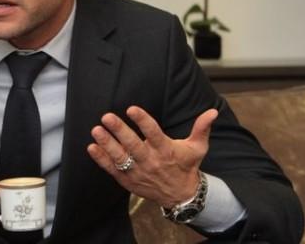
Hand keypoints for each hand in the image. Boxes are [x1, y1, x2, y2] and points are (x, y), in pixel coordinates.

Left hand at [87, 106, 217, 207]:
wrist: (181, 196)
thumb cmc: (186, 167)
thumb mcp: (197, 148)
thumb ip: (202, 128)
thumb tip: (213, 111)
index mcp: (166, 150)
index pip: (153, 133)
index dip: (142, 121)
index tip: (131, 109)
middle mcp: (151, 161)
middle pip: (133, 145)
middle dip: (119, 131)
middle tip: (107, 117)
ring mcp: (138, 172)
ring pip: (120, 157)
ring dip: (107, 144)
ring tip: (96, 130)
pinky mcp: (128, 181)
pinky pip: (112, 170)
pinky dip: (101, 160)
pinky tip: (91, 148)